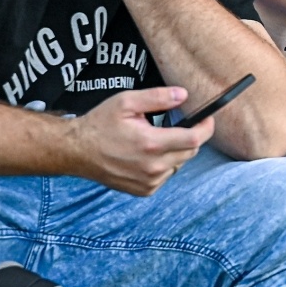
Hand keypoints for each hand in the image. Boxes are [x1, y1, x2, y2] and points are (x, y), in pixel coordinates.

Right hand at [63, 86, 213, 195]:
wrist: (77, 151)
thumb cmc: (100, 124)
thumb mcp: (127, 101)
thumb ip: (157, 97)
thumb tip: (183, 95)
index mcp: (151, 144)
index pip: (194, 139)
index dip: (206, 128)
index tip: (208, 119)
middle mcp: (153, 167)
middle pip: (190, 152)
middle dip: (190, 137)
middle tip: (178, 125)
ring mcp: (149, 182)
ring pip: (179, 164)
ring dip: (176, 151)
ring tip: (157, 139)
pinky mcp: (145, 191)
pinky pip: (167, 176)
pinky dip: (165, 164)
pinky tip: (148, 155)